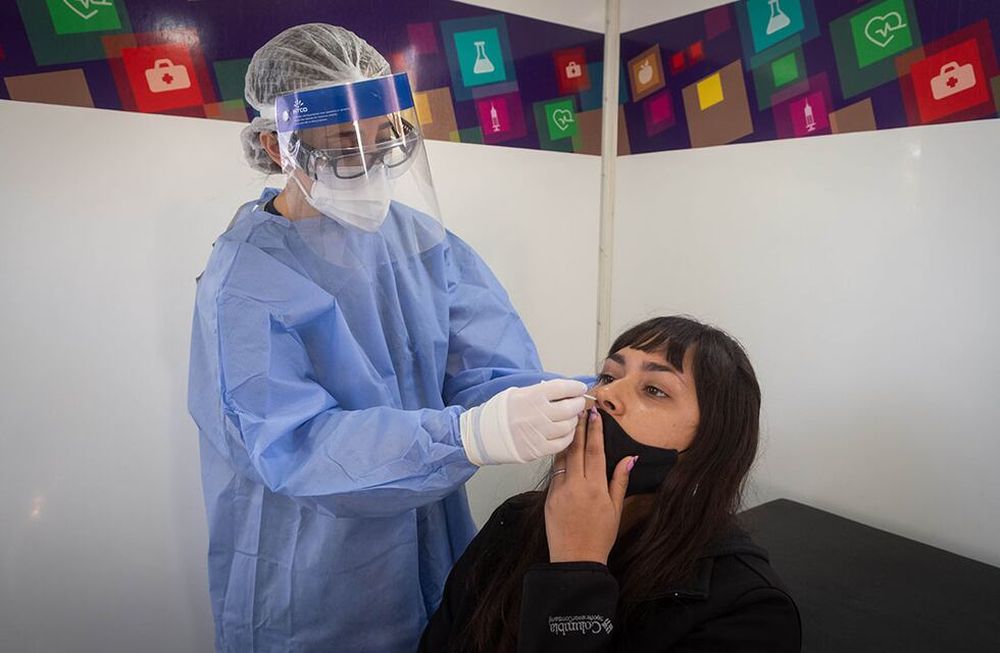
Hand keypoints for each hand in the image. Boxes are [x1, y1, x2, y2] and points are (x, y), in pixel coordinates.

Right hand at [459, 379, 587, 465]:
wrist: (483, 434)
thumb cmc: (500, 412)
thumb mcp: (518, 393)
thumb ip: (541, 392)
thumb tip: (564, 391)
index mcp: (532, 396)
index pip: (563, 388)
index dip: (576, 387)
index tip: (580, 388)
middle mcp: (538, 414)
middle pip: (570, 408)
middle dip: (578, 404)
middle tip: (579, 402)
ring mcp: (539, 433)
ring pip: (569, 426)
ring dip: (574, 421)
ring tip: (570, 417)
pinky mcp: (538, 449)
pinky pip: (562, 443)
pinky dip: (568, 436)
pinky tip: (566, 432)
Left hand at [544, 408, 635, 563]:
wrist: (575, 560)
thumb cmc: (600, 536)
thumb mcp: (616, 509)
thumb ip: (620, 480)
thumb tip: (630, 457)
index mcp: (595, 487)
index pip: (595, 451)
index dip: (595, 431)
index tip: (594, 414)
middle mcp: (576, 485)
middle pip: (577, 449)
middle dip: (578, 428)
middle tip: (579, 409)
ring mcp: (559, 491)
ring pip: (562, 459)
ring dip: (566, 440)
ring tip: (569, 423)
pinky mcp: (548, 498)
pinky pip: (554, 473)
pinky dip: (558, 460)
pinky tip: (560, 450)